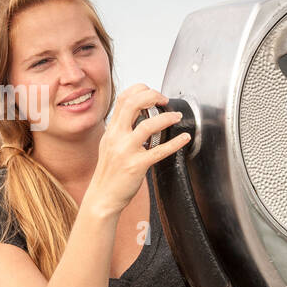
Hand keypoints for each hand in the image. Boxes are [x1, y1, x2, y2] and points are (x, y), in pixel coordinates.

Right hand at [84, 84, 190, 215]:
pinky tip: (184, 138)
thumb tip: (137, 116)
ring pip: (147, 125)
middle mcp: (116, 137)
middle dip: (152, 96)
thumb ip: (120, 130)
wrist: (102, 197)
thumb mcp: (109, 145)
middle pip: (133, 104)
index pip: (123, 99)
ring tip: (176, 117)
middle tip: (164, 100)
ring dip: (166, 118)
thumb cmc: (109, 173)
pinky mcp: (136, 166)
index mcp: (111, 130)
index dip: (140, 90)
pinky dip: (175, 143)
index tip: (153, 93)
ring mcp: (126, 151)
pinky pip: (159, 151)